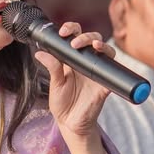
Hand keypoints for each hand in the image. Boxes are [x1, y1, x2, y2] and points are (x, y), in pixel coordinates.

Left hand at [39, 22, 113, 137]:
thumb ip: (52, 67)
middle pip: (93, 39)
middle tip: (74, 44)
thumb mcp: (55, 84)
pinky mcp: (105, 85)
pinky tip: (105, 63)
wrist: (70, 123)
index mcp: (73, 59)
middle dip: (85, 36)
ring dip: (101, 45)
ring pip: (106, 51)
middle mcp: (87, 63)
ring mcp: (98, 72)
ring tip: (92, 45)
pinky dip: (112, 66)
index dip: (72, 29)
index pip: (76, 37)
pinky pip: (113, 73)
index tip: (63, 32)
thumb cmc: (62, 103)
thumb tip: (39, 53)